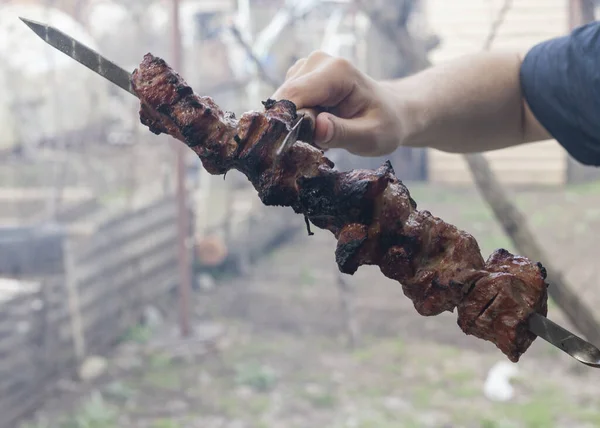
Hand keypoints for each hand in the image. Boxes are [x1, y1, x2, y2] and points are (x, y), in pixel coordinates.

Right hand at [272, 51, 403, 156]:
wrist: (390, 111)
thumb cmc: (384, 124)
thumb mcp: (370, 137)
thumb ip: (343, 133)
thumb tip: (317, 127)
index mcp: (336, 71)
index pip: (295, 94)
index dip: (286, 121)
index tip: (290, 147)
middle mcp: (317, 62)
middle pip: (284, 98)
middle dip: (292, 125)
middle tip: (315, 145)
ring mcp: (306, 67)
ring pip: (282, 102)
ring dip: (295, 124)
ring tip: (321, 135)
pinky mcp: (299, 78)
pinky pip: (285, 104)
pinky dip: (296, 119)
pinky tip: (316, 125)